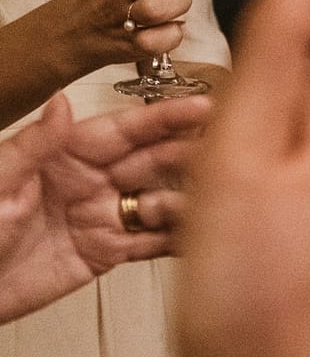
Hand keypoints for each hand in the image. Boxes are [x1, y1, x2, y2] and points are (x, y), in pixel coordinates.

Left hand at [0, 91, 208, 322]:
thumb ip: (33, 144)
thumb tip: (63, 103)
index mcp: (64, 155)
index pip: (124, 130)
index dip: (164, 118)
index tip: (203, 106)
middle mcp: (90, 181)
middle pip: (153, 163)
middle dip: (191, 156)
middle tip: (228, 156)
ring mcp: (102, 217)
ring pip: (161, 203)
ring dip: (189, 203)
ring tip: (213, 207)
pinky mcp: (107, 253)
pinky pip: (152, 244)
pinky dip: (180, 241)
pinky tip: (207, 238)